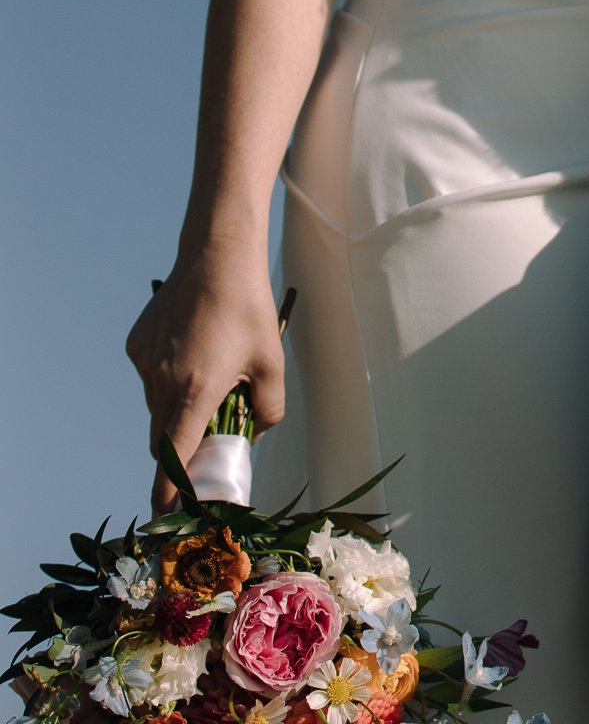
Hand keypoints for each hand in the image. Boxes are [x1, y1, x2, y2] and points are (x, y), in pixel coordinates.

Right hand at [125, 250, 286, 510]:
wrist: (217, 255)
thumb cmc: (249, 307)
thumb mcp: (272, 362)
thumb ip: (268, 409)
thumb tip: (255, 436)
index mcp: (196, 391)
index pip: (173, 457)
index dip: (168, 490)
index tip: (165, 513)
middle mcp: (162, 381)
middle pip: (161, 438)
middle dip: (178, 452)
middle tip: (205, 445)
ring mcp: (145, 363)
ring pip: (155, 408)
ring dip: (175, 412)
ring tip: (208, 380)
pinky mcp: (136, 345)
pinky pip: (149, 378)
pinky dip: (166, 380)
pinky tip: (192, 352)